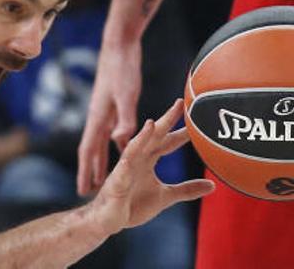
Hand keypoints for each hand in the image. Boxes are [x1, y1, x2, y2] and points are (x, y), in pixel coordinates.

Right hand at [77, 39, 141, 194]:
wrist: (119, 46)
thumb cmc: (122, 69)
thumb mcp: (126, 95)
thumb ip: (125, 118)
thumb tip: (121, 142)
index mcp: (98, 117)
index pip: (87, 150)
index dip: (85, 171)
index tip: (82, 190)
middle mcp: (99, 117)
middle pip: (92, 150)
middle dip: (89, 171)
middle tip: (86, 192)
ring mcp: (105, 112)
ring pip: (102, 142)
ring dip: (100, 161)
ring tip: (100, 179)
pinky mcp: (114, 106)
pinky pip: (113, 132)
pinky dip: (115, 145)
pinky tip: (121, 149)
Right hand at [88, 99, 213, 233]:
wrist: (110, 220)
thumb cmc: (132, 206)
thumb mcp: (166, 196)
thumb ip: (187, 189)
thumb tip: (213, 186)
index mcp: (148, 160)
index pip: (168, 141)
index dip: (182, 131)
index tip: (197, 118)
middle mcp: (139, 157)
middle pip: (156, 134)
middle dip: (169, 119)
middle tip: (182, 102)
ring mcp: (129, 164)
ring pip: (143, 141)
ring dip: (154, 128)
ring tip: (166, 113)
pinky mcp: (120, 173)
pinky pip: (130, 155)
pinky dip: (139, 142)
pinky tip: (147, 131)